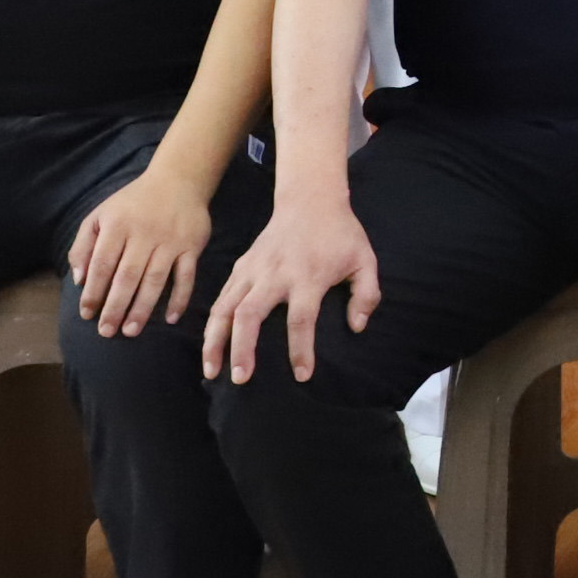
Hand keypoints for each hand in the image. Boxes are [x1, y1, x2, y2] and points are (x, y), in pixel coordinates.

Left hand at [68, 170, 213, 337]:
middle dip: (115, 307)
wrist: (178, 180)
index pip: (102, 264)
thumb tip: (78, 279)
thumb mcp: (100, 214)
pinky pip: (186, 276)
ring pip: (154, 280)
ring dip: (142, 308)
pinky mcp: (191, 246)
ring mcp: (170, 241)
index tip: (86, 315)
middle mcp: (143, 234)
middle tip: (106, 332)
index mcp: (117, 225)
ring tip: (131, 331)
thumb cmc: (133, 203)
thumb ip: (83, 245)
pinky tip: (170, 318)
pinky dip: (179, 298)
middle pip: (127, 276)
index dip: (93, 291)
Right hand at [201, 193, 378, 383]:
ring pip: (225, 308)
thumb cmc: (341, 234)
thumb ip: (366, 295)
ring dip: (215, 341)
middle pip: (250, 315)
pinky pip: (221, 298)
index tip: (301, 375)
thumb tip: (357, 327)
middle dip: (241, 348)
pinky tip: (211, 346)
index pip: (301, 319)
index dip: (301, 349)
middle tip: (240, 378)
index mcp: (308, 276)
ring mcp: (253, 270)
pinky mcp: (241, 266)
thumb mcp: (365, 260)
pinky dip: (213, 323)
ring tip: (211, 371)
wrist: (310, 199)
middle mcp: (275, 274)